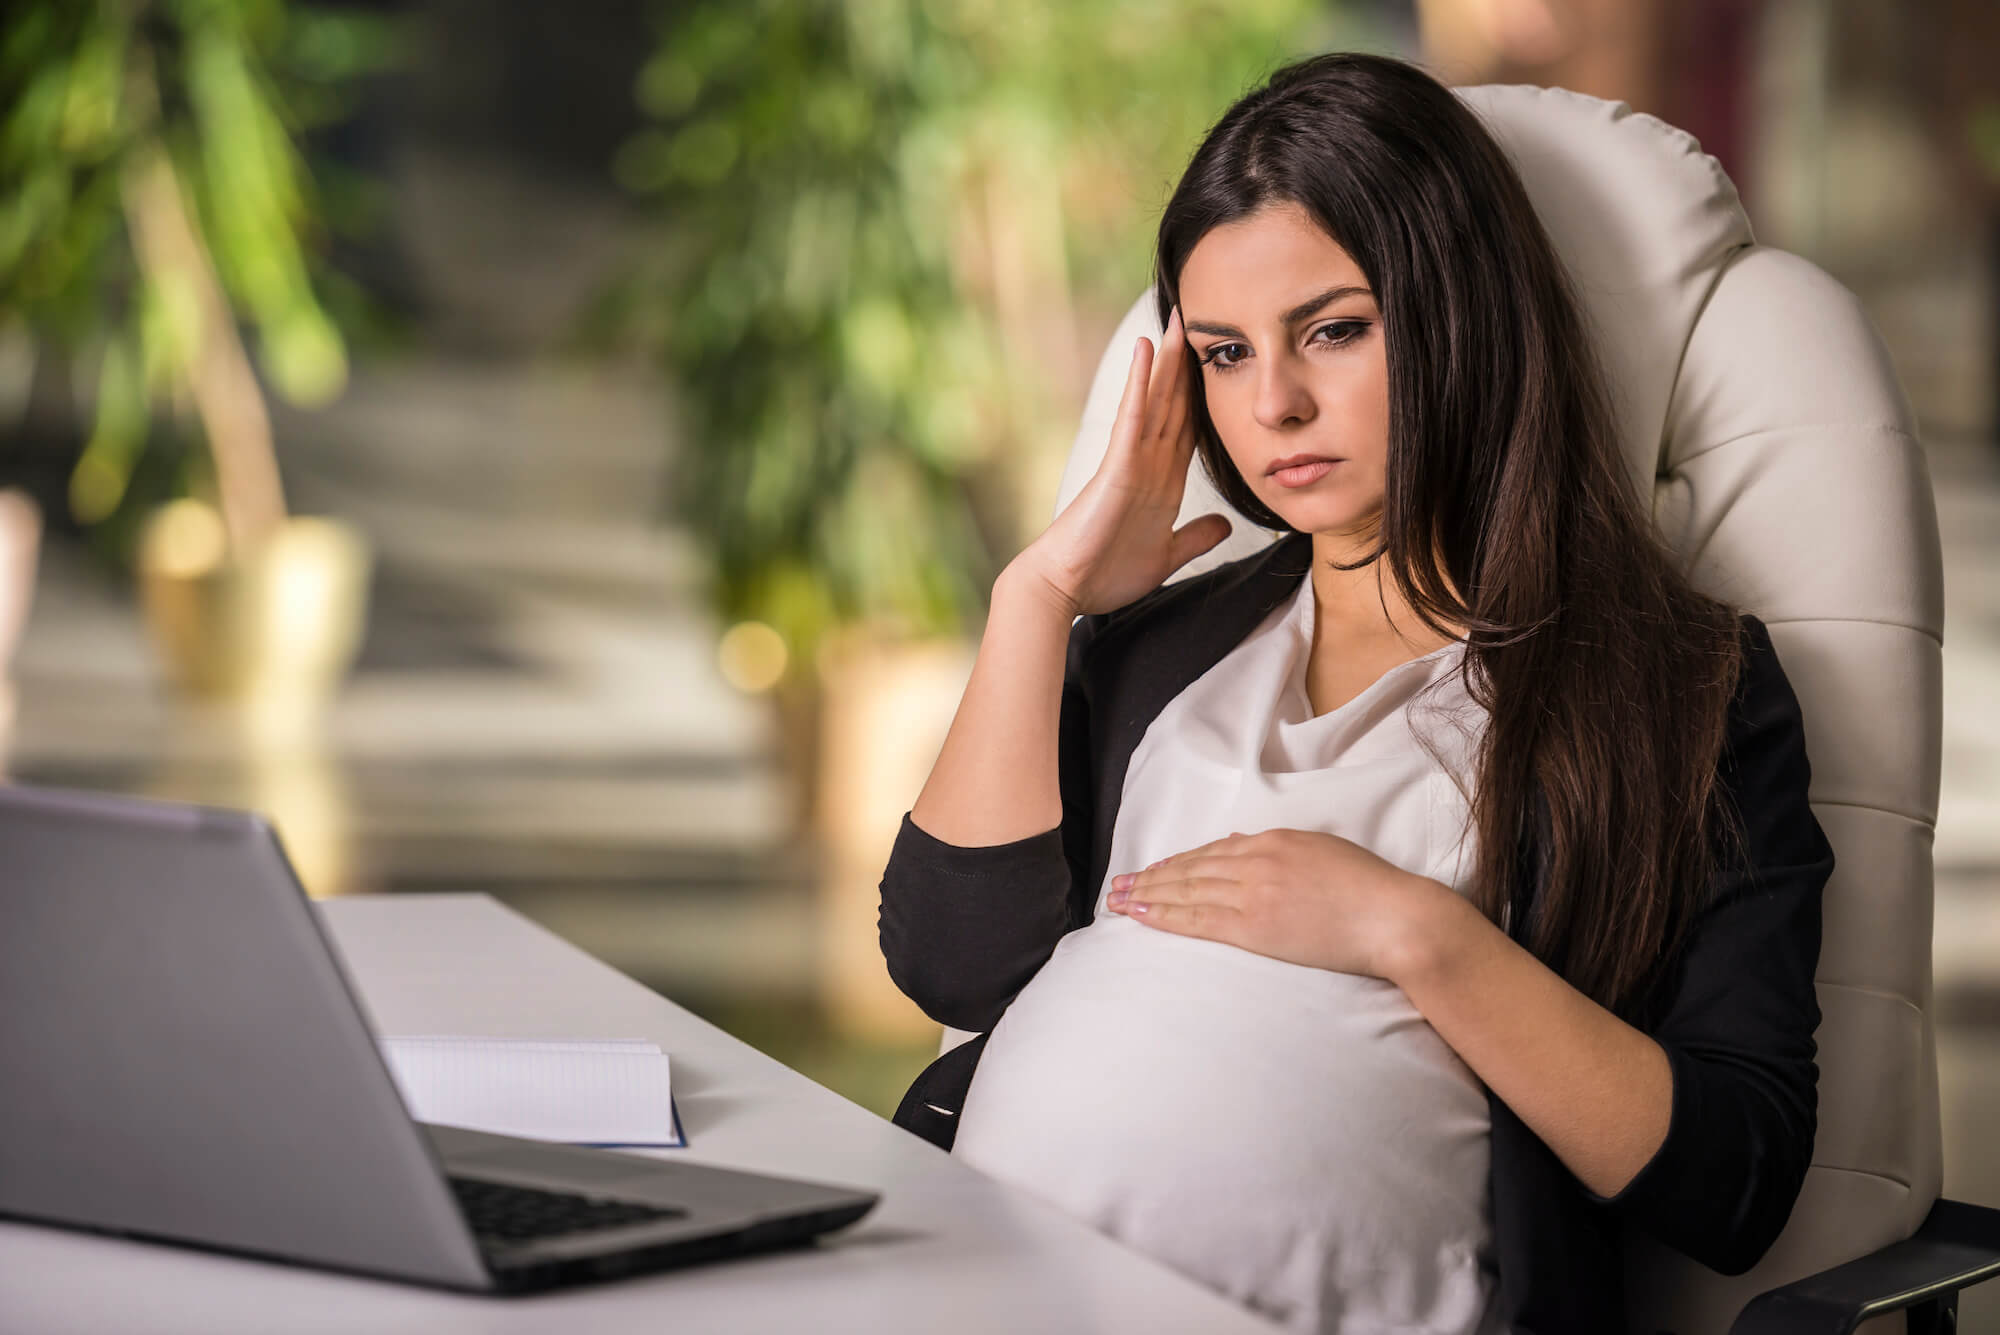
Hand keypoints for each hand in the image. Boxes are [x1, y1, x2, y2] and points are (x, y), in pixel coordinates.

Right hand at [1011, 305, 1233, 617]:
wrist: (1064, 588)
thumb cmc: (1105, 575)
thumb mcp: (1167, 556)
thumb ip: (1195, 537)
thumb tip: (1225, 524)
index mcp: (1163, 483)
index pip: (1189, 428)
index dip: (1202, 395)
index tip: (1218, 363)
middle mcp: (1149, 463)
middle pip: (1174, 403)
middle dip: (1186, 364)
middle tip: (1196, 318)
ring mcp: (1132, 460)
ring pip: (1156, 399)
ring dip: (1167, 359)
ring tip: (1177, 318)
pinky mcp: (1117, 465)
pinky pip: (1133, 417)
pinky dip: (1140, 383)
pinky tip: (1146, 350)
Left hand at [1103, 827, 1451, 979]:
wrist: (1392, 917)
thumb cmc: (1371, 890)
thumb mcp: (1324, 853)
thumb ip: (1286, 853)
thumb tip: (1251, 852)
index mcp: (1275, 840)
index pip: (1214, 850)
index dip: (1180, 862)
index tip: (1155, 869)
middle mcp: (1257, 860)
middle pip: (1191, 868)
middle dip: (1151, 877)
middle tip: (1118, 884)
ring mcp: (1253, 891)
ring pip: (1186, 890)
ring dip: (1147, 895)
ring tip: (1117, 901)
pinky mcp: (1254, 925)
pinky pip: (1197, 919)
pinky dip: (1163, 916)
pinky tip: (1140, 916)